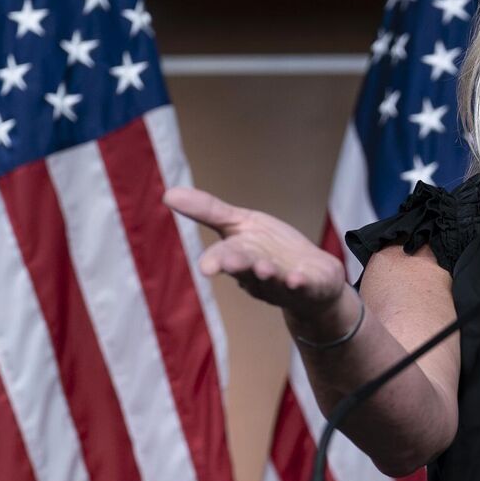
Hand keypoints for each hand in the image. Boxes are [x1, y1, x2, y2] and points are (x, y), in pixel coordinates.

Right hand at [163, 186, 347, 316]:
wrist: (312, 279)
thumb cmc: (271, 249)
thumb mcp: (241, 224)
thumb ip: (208, 211)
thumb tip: (167, 193)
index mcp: (240, 256)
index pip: (223, 257)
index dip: (214, 260)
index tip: (205, 266)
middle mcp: (258, 274)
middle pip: (245, 270)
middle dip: (238, 266)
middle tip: (229, 263)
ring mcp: (283, 283)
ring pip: (273, 280)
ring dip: (268, 274)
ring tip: (264, 268)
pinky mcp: (310, 287)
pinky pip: (304, 287)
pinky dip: (300, 283)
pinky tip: (297, 278)